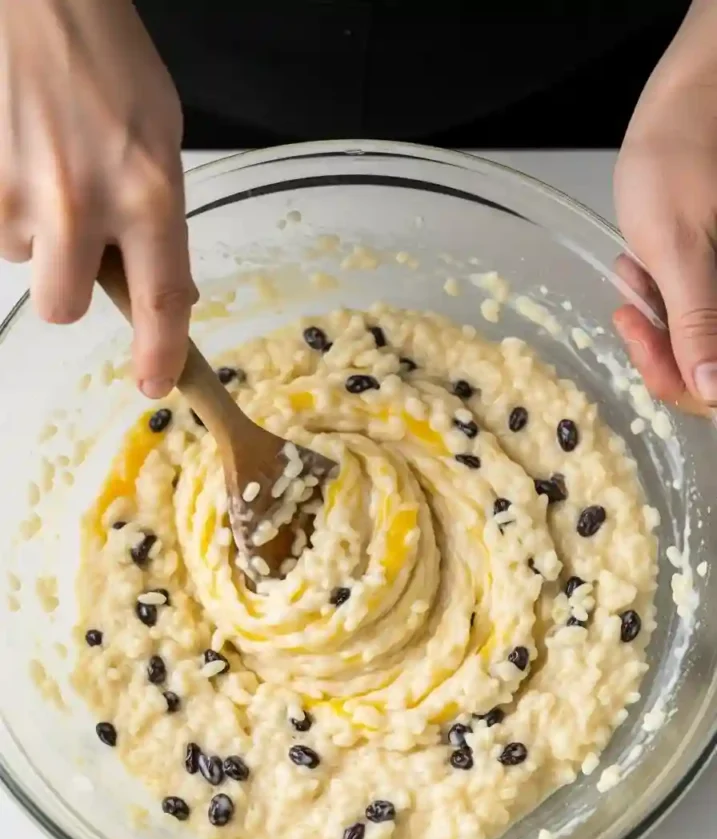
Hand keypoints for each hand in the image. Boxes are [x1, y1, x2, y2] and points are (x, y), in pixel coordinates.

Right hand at [0, 0, 196, 397]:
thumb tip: (169, 292)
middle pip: (62, 308)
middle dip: (67, 286)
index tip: (157, 384)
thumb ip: (162, 223)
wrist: (41, 1)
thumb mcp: (164, 143)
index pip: (159, 301)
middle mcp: (82, 203)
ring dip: (35, 230)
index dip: (158, 354)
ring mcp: (17, 193)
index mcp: (149, 194)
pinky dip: (6, 203)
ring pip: (22, 259)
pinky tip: (19, 157)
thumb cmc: (110, 63)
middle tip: (75, 236)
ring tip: (46, 164)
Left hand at [614, 0, 716, 411]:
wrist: (682, 109)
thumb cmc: (678, 165)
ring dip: (652, 314)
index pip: (715, 386)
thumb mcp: (680, 251)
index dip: (675, 378)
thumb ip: (698, 323)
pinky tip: (638, 264)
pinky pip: (682, 309)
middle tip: (630, 306)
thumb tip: (713, 390)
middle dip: (657, 340)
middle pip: (700, 366)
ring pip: (686, 340)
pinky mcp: (708, 278)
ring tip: (636, 267)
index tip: (637, 337)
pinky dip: (654, 295)